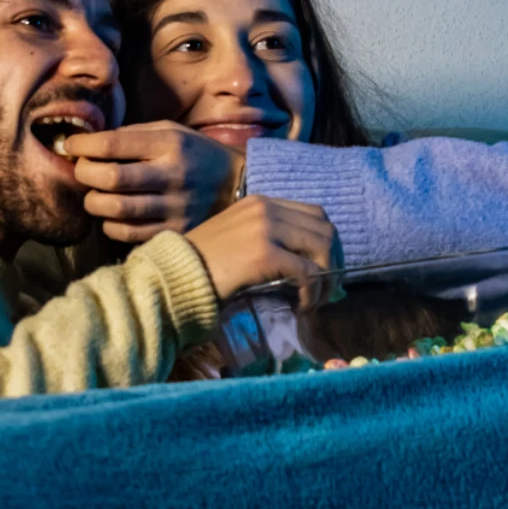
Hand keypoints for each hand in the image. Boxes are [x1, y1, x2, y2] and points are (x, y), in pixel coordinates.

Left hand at [62, 123, 242, 240]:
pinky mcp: (174, 232)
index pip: (112, 143)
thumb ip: (132, 135)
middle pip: (110, 178)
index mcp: (169, 144)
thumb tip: (87, 143)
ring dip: (93, 202)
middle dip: (84, 174)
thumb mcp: (171, 131)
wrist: (238, 185)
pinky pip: (127, 234)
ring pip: (115, 210)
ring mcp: (174, 208)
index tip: (70, 146)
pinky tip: (113, 215)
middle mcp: (171, 175)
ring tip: (96, 195)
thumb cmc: (194, 154)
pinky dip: (110, 225)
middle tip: (81, 172)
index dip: (82, 145)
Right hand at [183, 195, 337, 304]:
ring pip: (321, 248)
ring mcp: (265, 228)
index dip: (326, 241)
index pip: (314, 213)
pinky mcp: (264, 254)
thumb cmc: (200, 264)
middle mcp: (266, 208)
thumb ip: (266, 239)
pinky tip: (301, 306)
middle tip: (325, 287)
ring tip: (313, 299)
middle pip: (324, 228)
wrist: (174, 276)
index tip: (323, 267)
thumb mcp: (236, 238)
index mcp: (259, 202)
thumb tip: (303, 262)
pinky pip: (306, 272)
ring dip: (325, 278)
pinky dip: (311, 293)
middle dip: (332, 260)